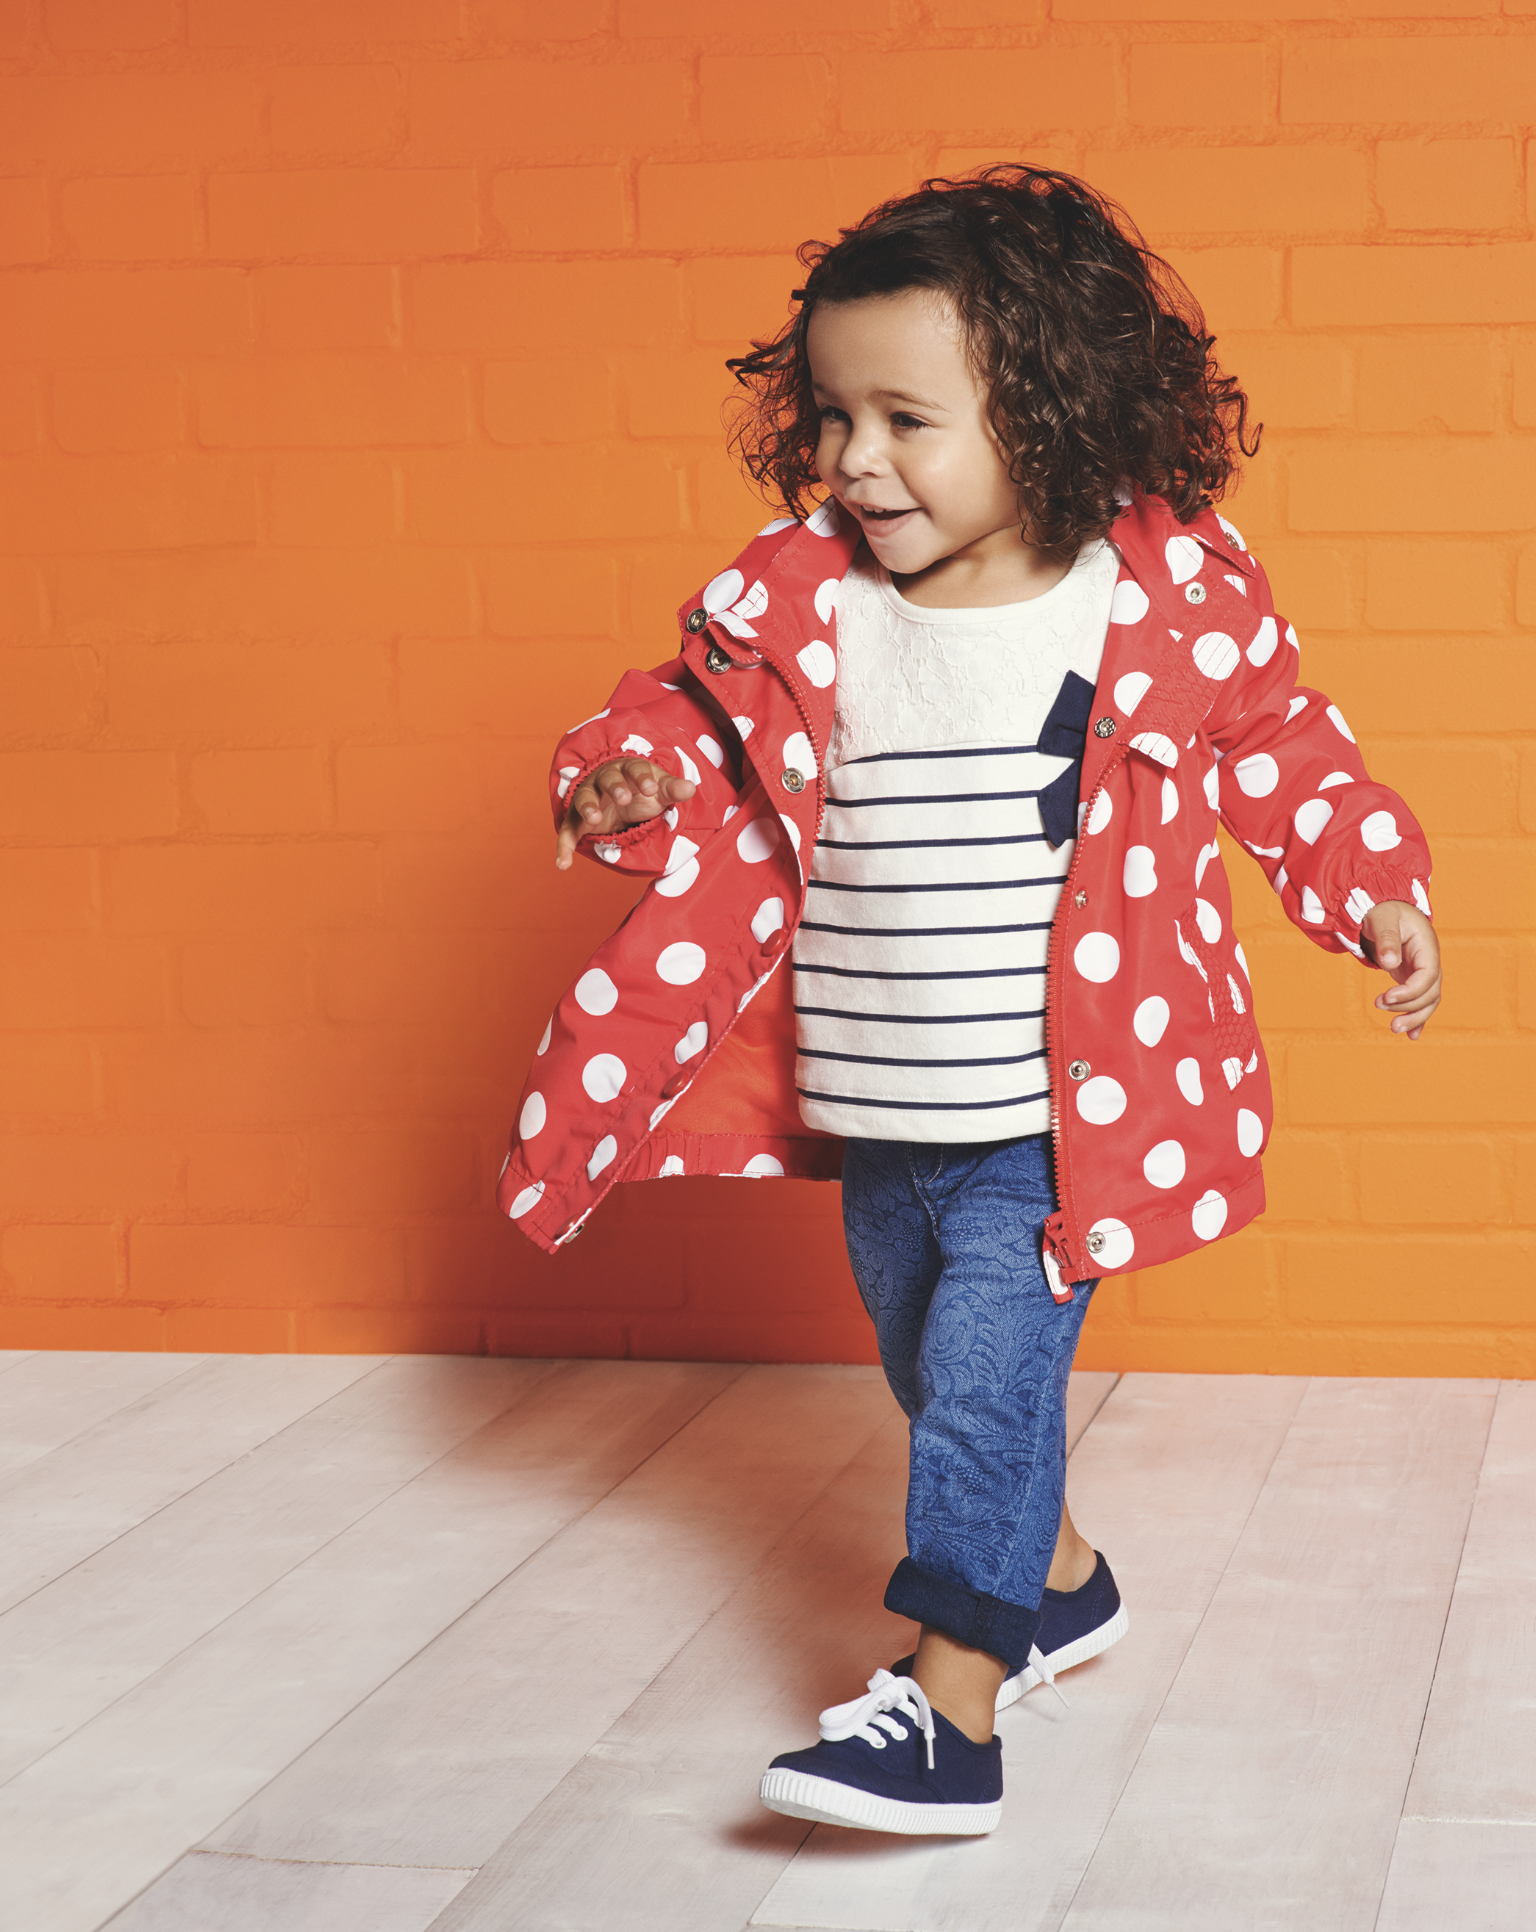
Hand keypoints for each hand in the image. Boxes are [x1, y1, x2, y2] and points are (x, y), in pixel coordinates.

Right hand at [555, 758, 695, 870]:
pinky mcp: (578, 820)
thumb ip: (672, 790)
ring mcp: (589, 798)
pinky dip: (564, 847)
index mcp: (627, 769)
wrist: (619, 796)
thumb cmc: (640, 789)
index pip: (635, 769)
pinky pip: (568, 832)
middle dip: (615, 788)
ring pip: (584, 799)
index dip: (642, 778)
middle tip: (623, 799)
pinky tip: (563, 864)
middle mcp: (604, 780)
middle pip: (607, 779)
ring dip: (588, 808)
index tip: (652, 789)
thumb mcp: (659, 790)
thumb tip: (690, 788)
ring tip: (594, 819)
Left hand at [1361, 900, 1440, 1039]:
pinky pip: (1421, 1001)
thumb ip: (1386, 938)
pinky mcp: (1413, 979)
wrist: (1384, 909)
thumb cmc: (1383, 911)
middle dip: (1410, 1007)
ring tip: (1394, 1029)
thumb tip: (1390, 962)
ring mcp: (1423, 971)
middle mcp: (1430, 961)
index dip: (1410, 991)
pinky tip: (1412, 1036)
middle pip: (1431, 993)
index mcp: (1426, 946)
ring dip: (1414, 1018)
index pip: (1427, 976)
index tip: (1386, 997)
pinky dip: (1418, 1019)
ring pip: (1428, 1001)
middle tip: (1379, 1007)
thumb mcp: (1382, 918)